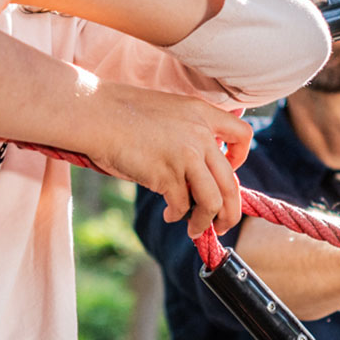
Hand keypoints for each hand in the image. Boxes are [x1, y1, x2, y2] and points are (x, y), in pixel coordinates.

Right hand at [89, 81, 253, 238]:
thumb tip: (201, 168)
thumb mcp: (169, 110)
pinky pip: (182, 205)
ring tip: (195, 230)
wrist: (97, 114)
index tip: (229, 170)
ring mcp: (185, 155)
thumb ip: (190, 130)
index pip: (243, 135)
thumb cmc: (125, 114)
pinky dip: (177, 216)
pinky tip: (169, 215)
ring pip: (212, 200)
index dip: (240, 158)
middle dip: (230, 210)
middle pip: (231, 182)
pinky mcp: (166, 174)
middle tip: (224, 224)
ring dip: (206, 221)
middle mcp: (200, 134)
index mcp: (203, 113)